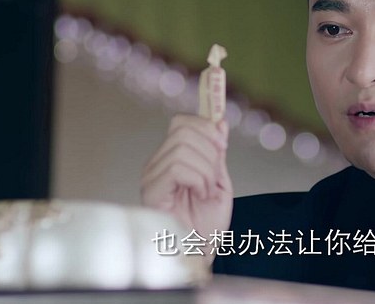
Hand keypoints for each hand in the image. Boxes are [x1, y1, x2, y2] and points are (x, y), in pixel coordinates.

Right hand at [141, 114, 232, 261]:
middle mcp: (157, 165)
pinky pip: (178, 167)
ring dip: (207, 170)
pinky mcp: (151, 190)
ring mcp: (151, 177)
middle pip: (183, 130)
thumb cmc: (207, 226)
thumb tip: (219, 121)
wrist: (201, 253)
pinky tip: (200, 195)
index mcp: (172, 159)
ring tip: (206, 192)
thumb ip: (217, 152)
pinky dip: (198, 179)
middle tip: (214, 178)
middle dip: (210, 151)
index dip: (205, 127)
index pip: (181, 123)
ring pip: (183, 148)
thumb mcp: (219, 181)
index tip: (223, 146)